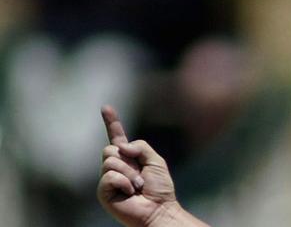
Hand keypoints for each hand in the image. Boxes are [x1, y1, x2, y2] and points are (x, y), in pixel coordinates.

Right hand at [97, 105, 178, 226]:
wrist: (159, 209)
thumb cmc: (159, 188)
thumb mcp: (155, 160)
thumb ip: (140, 147)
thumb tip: (120, 146)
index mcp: (128, 157)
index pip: (117, 136)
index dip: (111, 122)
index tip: (106, 107)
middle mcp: (116, 166)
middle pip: (109, 148)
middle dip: (127, 160)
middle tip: (140, 176)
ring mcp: (108, 179)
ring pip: (110, 161)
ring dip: (129, 173)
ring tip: (137, 186)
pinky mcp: (104, 191)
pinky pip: (109, 176)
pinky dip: (123, 182)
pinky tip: (130, 192)